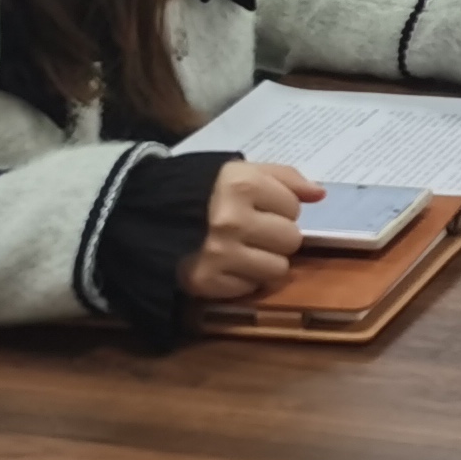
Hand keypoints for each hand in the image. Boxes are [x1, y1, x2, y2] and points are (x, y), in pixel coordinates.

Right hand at [180, 158, 318, 301]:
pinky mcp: (206, 282)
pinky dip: (243, 280)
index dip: (280, 208)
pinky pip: (250, 288)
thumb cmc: (199, 191)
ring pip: (277, 268)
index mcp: (242, 184)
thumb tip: (321, 194)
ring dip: (264, 262)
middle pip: (291, 239)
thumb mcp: (239, 171)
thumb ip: (285, 178)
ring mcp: (219, 253)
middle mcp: (232, 219)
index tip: (259, 207)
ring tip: (241, 250)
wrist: (140, 216)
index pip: (293, 207)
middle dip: (275, 236)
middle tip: (252, 231)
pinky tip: (225, 265)